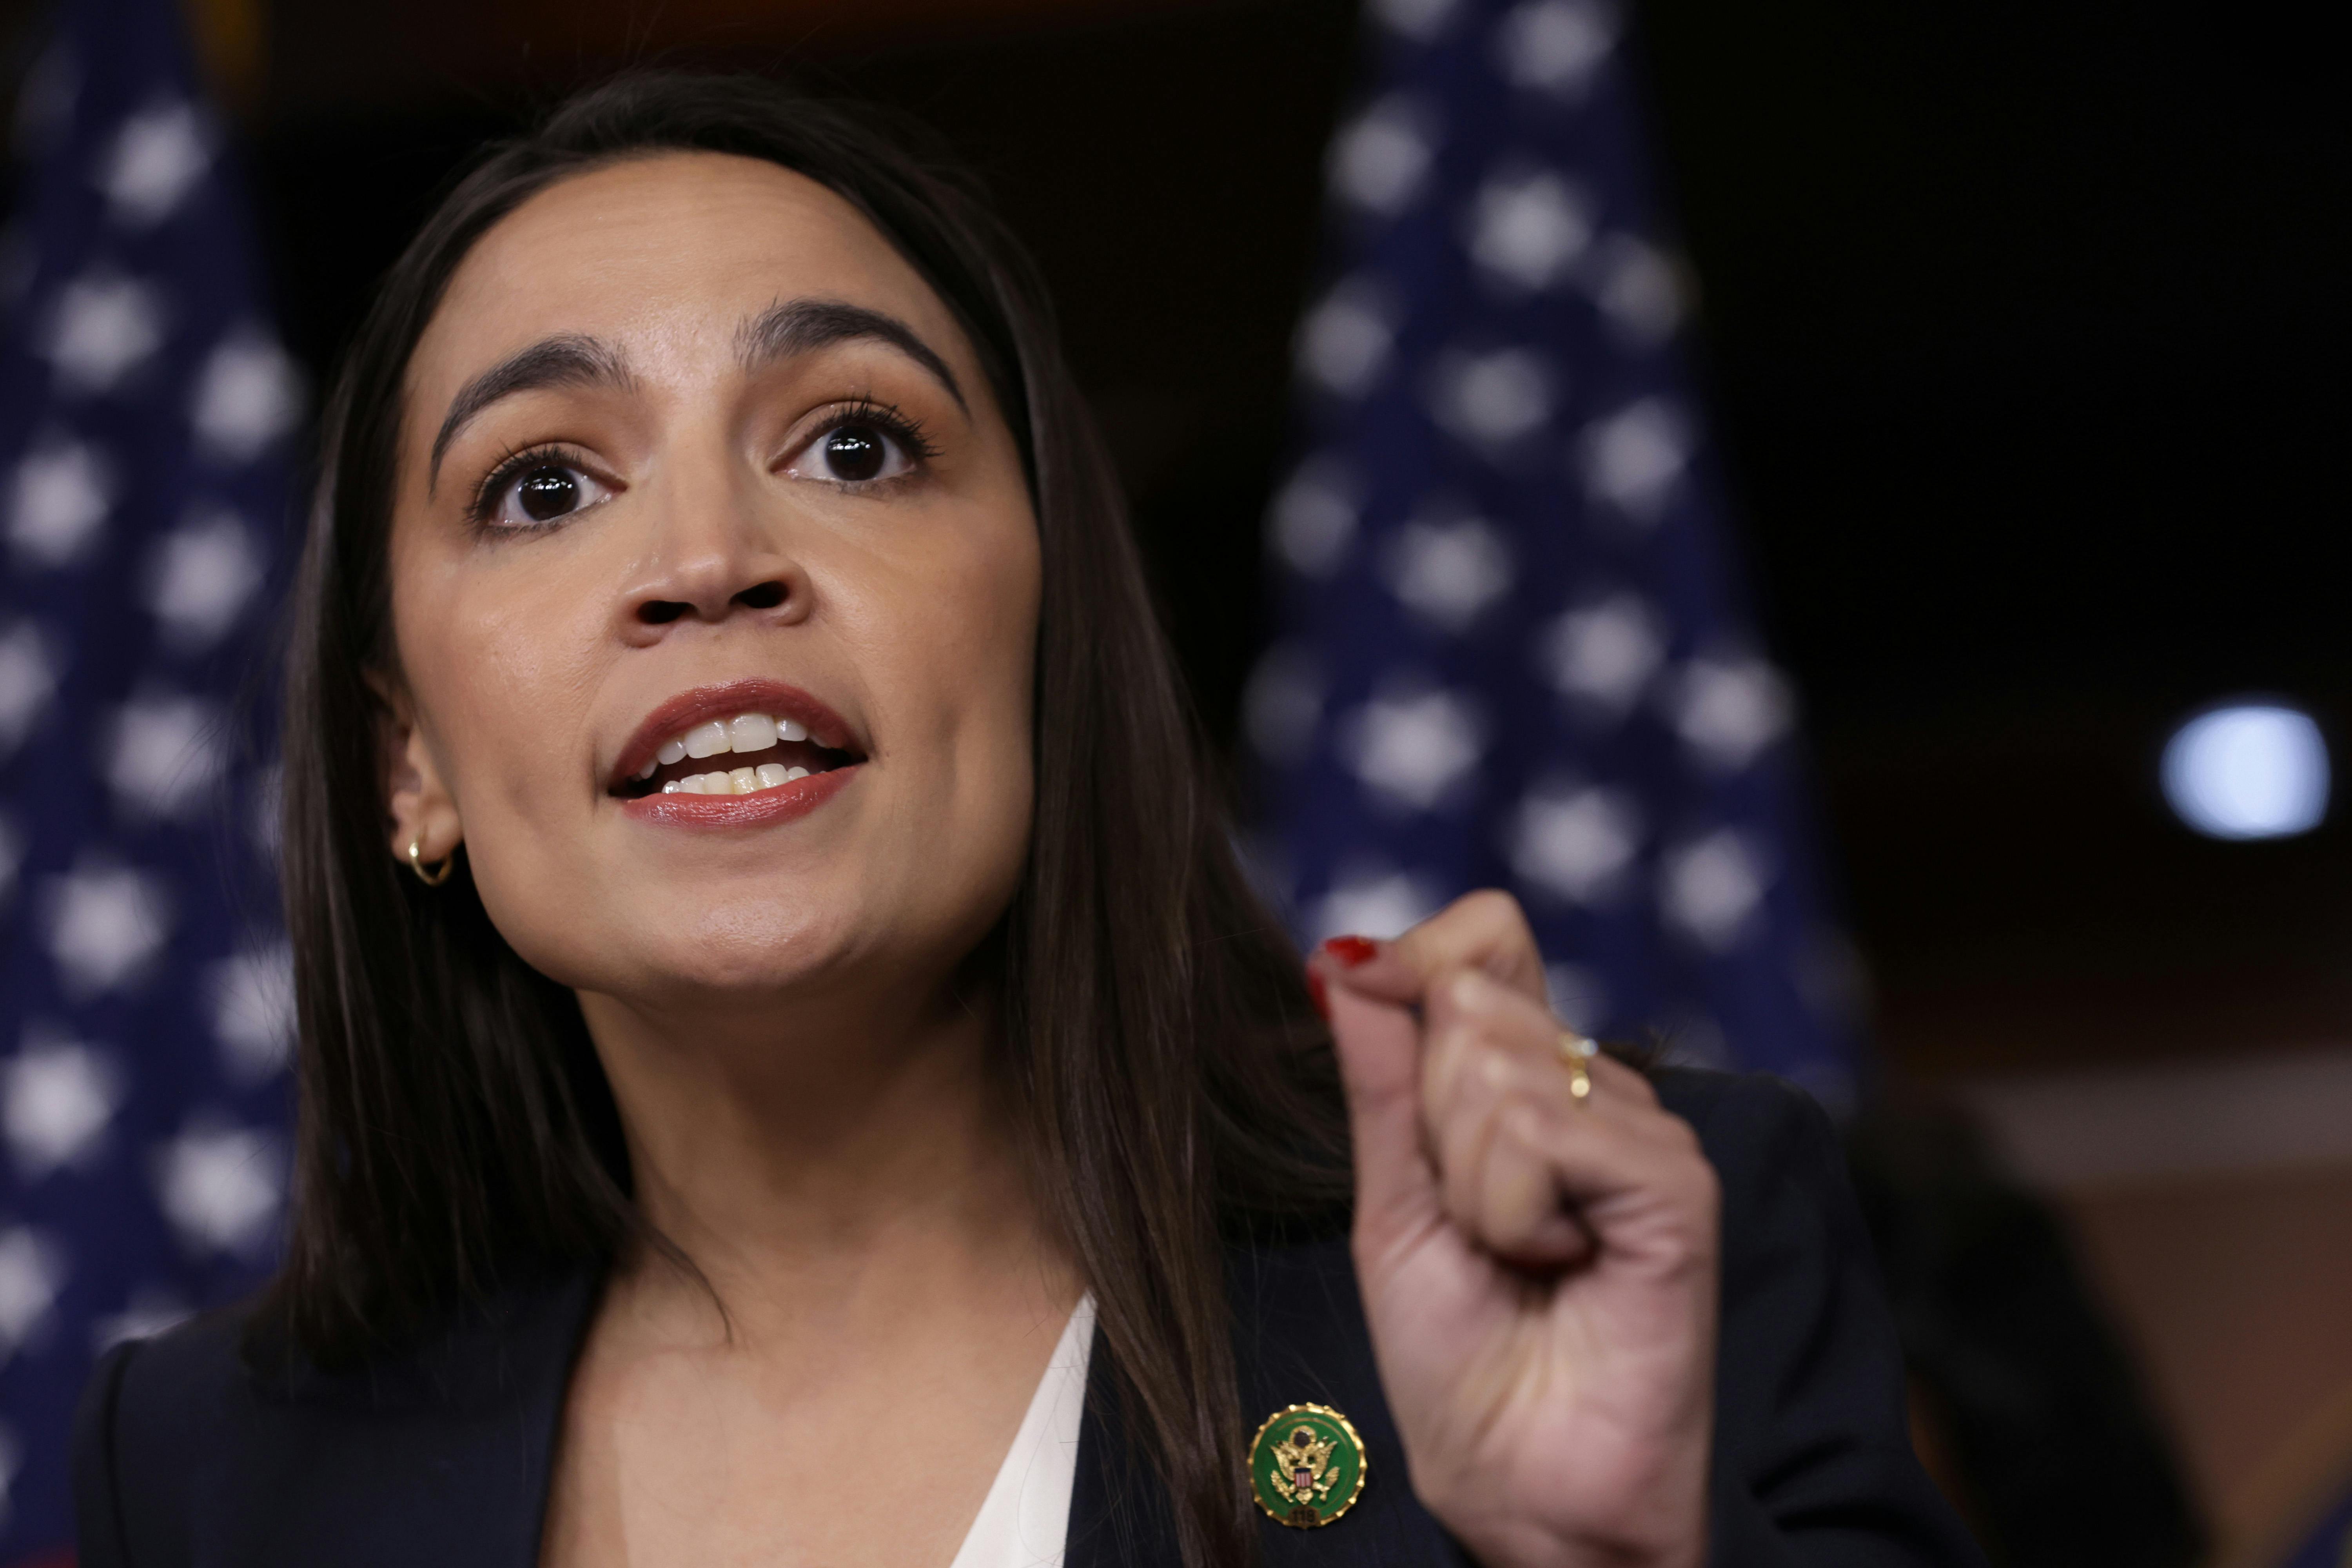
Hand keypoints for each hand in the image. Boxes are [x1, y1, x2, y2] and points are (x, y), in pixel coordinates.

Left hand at [1310, 891, 1719, 1567]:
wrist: (1517, 1481)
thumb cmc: (1459, 1358)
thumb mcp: (1390, 1199)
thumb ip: (1378, 1076)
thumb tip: (1342, 957)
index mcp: (1531, 1080)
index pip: (1484, 936)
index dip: (1415, 963)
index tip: (1369, 1011)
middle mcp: (1595, 1088)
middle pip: (1467, 1003)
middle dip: (1430, 1125)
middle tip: (1474, 1223)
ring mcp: (1643, 1129)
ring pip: (1492, 1071)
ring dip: (1468, 1185)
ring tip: (1517, 1255)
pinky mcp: (1675, 1181)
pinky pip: (1543, 1132)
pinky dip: (1514, 1212)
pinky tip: (1559, 1263)